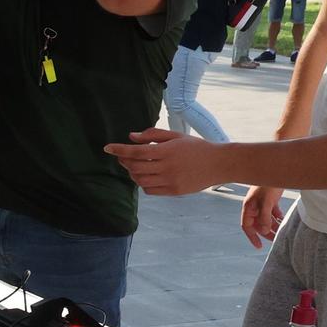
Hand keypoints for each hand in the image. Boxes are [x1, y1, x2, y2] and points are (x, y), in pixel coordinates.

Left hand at [103, 128, 226, 195]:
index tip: (107, 148)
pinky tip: (145, 176)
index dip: (119, 150)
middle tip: (122, 157)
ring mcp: (170, 181)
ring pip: (140, 180)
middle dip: (124, 161)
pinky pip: (150, 190)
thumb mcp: (176, 136)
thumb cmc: (196, 147)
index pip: (136, 151)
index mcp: (167, 151)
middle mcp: (167, 167)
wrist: (218, 164)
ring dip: (132, 173)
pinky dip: (142, 183)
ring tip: (133, 166)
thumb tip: (131, 136)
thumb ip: (153, 134)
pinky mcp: (173, 191)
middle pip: (135, 167)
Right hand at [241, 185, 285, 248]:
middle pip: (258, 224)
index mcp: (249, 208)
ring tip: (281, 231)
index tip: (259, 246)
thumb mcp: (266, 201)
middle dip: (265, 232)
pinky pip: (272, 212)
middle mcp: (254, 207)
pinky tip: (283, 219)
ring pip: (266, 219)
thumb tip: (264, 231)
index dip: (252, 237)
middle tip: (275, 239)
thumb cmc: (268, 183)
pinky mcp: (270, 199)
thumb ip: (265, 217)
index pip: (247, 226)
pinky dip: (277, 217)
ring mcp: (262, 203)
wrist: (276, 168)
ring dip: (273, 225)